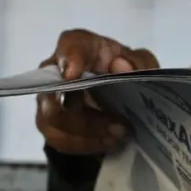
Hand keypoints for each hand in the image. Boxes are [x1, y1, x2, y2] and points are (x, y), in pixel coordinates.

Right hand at [35, 29, 159, 154]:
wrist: (119, 95)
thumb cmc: (125, 70)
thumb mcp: (141, 64)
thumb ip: (138, 62)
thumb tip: (120, 66)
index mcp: (83, 47)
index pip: (70, 46)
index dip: (69, 59)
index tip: (72, 75)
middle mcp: (58, 70)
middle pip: (54, 91)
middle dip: (85, 115)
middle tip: (119, 125)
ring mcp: (50, 98)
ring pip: (53, 119)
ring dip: (88, 133)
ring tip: (118, 136)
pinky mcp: (50, 123)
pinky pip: (60, 139)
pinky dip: (86, 144)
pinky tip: (108, 142)